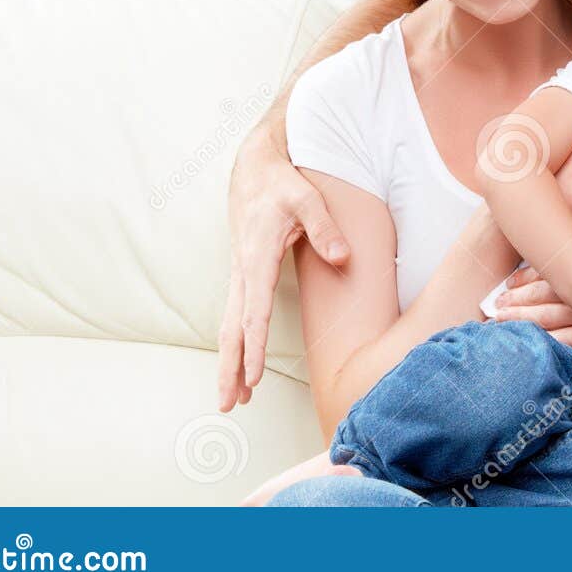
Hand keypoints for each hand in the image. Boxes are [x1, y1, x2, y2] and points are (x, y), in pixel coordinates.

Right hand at [218, 126, 349, 410]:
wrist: (254, 167)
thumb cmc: (282, 183)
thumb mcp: (307, 198)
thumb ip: (325, 228)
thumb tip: (343, 258)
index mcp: (257, 256)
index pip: (254, 311)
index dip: (254, 346)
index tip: (253, 377)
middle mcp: (242, 270)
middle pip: (232, 328)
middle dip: (229, 368)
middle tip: (229, 404)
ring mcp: (239, 272)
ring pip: (229, 326)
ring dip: (229, 362)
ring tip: (232, 398)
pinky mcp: (242, 272)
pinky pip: (234, 315)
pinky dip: (233, 343)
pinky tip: (239, 362)